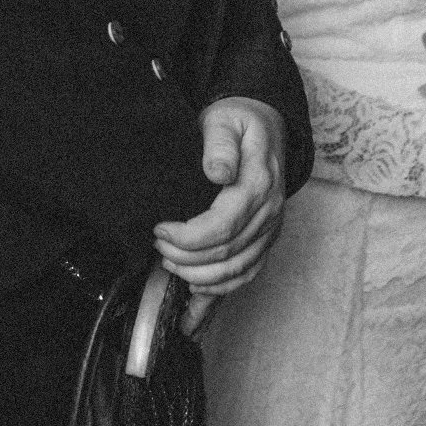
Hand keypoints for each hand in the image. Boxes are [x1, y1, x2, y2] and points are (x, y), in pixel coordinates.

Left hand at [154, 98, 286, 322]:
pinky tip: (195, 304)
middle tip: (157, 247)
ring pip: (236, 271)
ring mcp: (269, 231)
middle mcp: (269, 213)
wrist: (265, 125)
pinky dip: (220, 293)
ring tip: (169, 266)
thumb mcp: (226, 120)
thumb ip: (220, 144)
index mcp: (259, 186)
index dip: (188, 237)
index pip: (223, 227)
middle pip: (227, 254)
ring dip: (199, 278)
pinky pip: (245, 276)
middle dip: (186, 258)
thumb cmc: (240, 122)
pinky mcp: (263, 241)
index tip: (160, 230)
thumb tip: (217, 172)